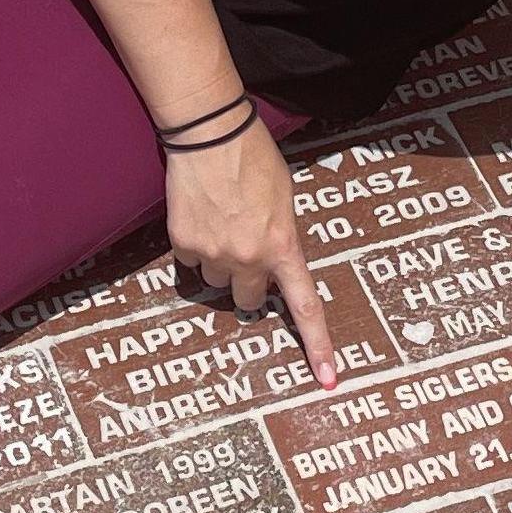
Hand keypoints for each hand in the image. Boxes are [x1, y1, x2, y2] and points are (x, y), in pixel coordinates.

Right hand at [164, 112, 338, 386]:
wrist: (211, 134)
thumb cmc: (254, 157)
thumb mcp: (285, 198)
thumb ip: (283, 235)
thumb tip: (275, 257)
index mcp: (283, 246)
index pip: (305, 306)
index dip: (318, 345)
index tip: (328, 378)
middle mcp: (249, 258)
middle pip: (248, 300)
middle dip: (247, 283)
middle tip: (244, 251)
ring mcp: (214, 253)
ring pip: (216, 280)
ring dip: (219, 261)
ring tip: (221, 220)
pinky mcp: (183, 243)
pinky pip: (189, 260)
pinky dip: (194, 245)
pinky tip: (200, 214)